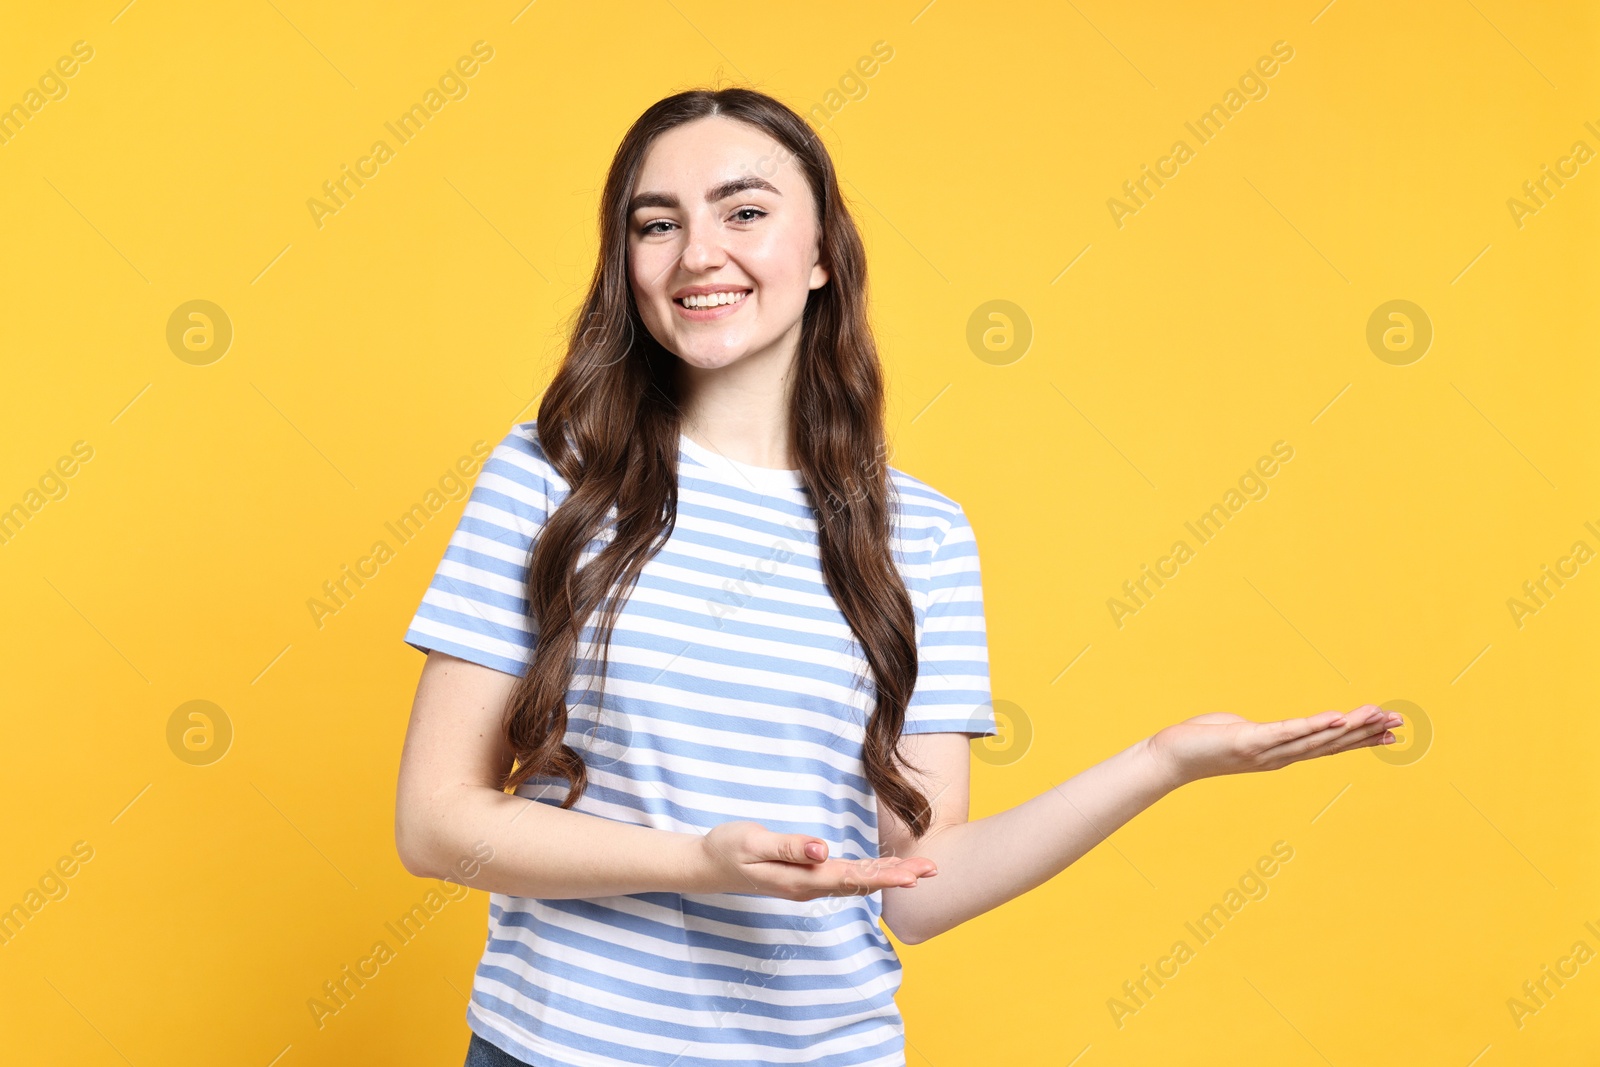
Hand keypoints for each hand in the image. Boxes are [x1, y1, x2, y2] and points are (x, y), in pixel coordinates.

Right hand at [695, 820, 938, 900]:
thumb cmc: (729, 848)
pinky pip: (844, 878)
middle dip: (897, 876)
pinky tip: (884, 870)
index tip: (913, 874)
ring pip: (856, 882)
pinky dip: (869, 873)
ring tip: (919, 870)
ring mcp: (808, 884)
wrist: (708, 865)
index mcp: (801, 878)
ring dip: (888, 876)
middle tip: (932, 869)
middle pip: (861, 883)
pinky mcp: (806, 878)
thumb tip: (822, 850)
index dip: (884, 875)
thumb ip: (788, 847)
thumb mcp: (753, 842)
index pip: (851, 877)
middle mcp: (810, 886)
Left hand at [1144, 705, 1403, 789]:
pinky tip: (1337, 719)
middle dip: (1366, 733)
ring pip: (1316, 738)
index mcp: (1280, 753)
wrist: (1170, 756)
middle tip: (1399, 722)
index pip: (1327, 745)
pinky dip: (1314, 726)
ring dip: (1349, 727)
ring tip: (1377, 715)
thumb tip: (1267, 729)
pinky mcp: (1250, 740)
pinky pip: (1288, 732)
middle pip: (1331, 743)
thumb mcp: (1239, 732)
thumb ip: (1259, 732)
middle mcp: (1279, 756)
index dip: (1359, 739)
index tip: (1389, 733)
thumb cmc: (1202, 741)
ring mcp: (1266, 751)